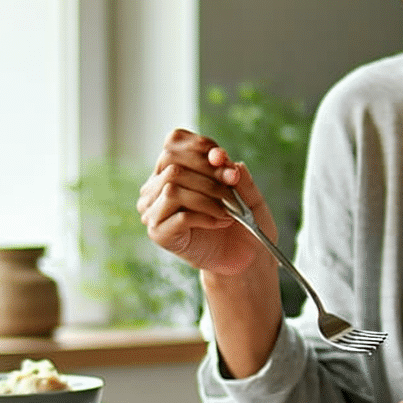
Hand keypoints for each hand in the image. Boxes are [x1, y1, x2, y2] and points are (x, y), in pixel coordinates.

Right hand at [137, 128, 276, 275]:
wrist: (244, 259)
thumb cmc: (243, 223)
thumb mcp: (248, 194)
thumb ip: (236, 174)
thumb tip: (221, 157)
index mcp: (173, 170)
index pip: (174, 143)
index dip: (199, 145)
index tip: (223, 159)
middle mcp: (157, 188)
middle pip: (172, 163)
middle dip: (207, 171)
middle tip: (231, 186)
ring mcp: (154, 211)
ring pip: (172, 187)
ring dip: (208, 196)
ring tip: (229, 210)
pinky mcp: (159, 234)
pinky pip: (180, 216)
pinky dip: (206, 216)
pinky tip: (221, 222)